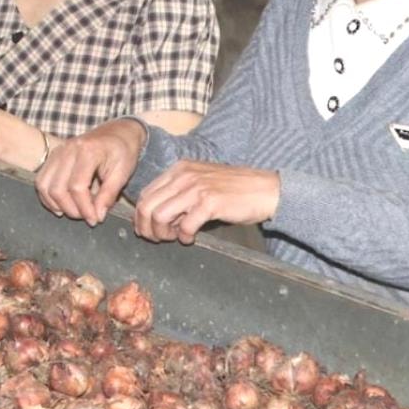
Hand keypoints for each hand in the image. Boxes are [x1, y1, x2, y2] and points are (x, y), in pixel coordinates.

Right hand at [35, 119, 144, 225]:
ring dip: (56, 204)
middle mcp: (68, 149)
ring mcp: (58, 151)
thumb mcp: (123, 173)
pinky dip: (47, 196)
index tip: (95, 219)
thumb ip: (109, 195)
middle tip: (86, 217)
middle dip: (71, 209)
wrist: (118, 132)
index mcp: (88, 151)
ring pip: (44, 185)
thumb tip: (97, 216)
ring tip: (75, 212)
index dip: (84, 208)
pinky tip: (61, 205)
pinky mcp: (53, 156)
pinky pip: (41, 180)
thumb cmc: (123, 151)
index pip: (77, 187)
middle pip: (57, 188)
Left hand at [135, 161, 279, 243]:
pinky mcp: (209, 202)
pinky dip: (184, 237)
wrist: (265, 189)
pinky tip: (192, 238)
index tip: (149, 230)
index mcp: (179, 169)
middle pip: (147, 206)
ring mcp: (196, 188)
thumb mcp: (201, 182)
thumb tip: (158, 216)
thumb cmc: (234, 189)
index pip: (145, 194)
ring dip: (163, 233)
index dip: (142, 216)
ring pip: (159, 216)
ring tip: (176, 237)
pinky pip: (184, 226)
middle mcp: (184, 175)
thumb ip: (179, 193)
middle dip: (147, 228)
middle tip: (159, 239)